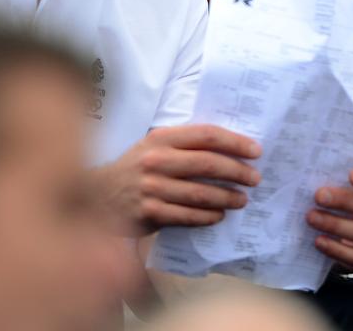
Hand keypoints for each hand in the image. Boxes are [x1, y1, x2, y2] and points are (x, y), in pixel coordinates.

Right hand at [93, 124, 261, 232]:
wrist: (96, 193)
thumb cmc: (136, 166)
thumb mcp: (155, 145)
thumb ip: (186, 144)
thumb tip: (232, 149)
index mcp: (162, 138)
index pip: (207, 136)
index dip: (235, 142)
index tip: (256, 151)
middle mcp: (156, 160)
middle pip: (208, 164)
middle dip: (238, 172)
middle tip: (255, 178)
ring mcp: (151, 188)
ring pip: (201, 194)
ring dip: (227, 197)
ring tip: (242, 200)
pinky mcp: (149, 213)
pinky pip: (187, 216)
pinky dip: (207, 217)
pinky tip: (219, 215)